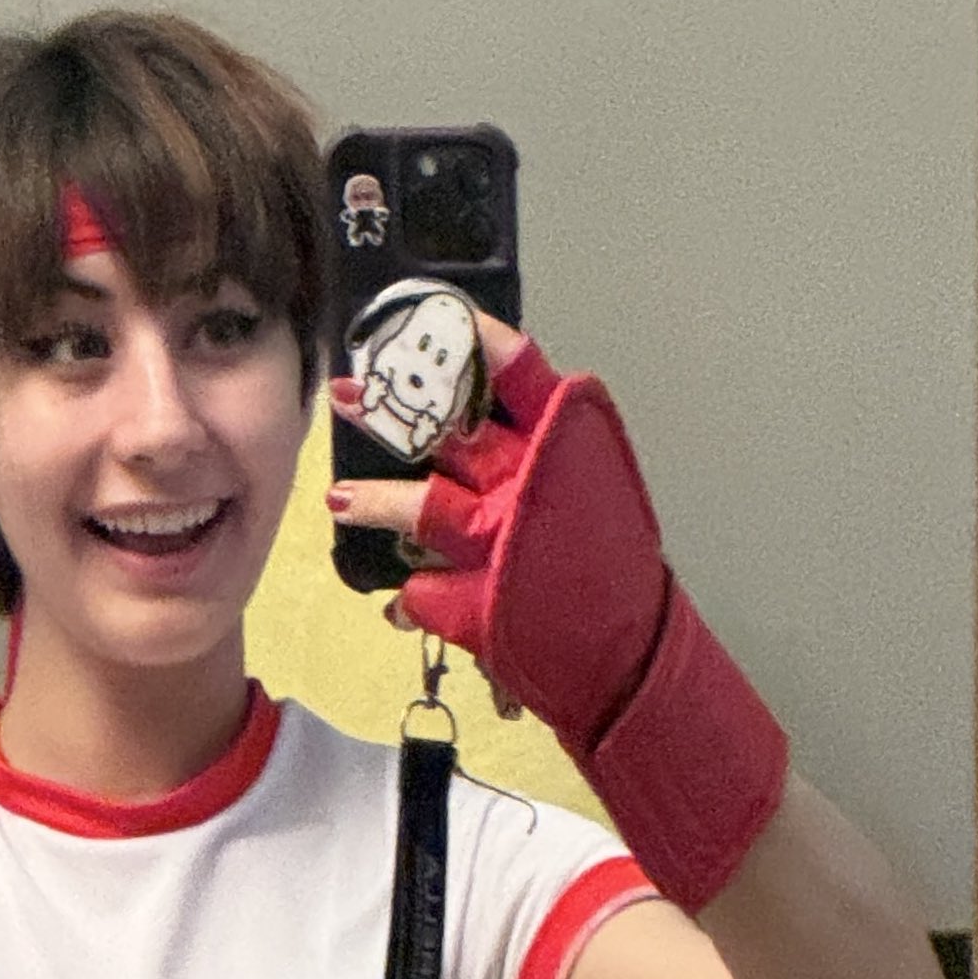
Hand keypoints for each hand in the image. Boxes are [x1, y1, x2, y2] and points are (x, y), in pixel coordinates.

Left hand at [325, 308, 788, 913]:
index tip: (429, 316)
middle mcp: (536, 483)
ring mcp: (507, 541)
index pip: (517, 369)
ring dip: (377, 502)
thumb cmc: (615, 575)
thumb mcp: (593, 494)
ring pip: (424, 506)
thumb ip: (542, 457)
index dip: (469, 339)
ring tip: (342, 499)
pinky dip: (413, 597)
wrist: (634, 663)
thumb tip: (481, 428)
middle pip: (448, 426)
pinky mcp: (482, 601)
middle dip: (391, 406)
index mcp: (572, 443)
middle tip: (347, 392)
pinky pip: (425, 589)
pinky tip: (400, 602)